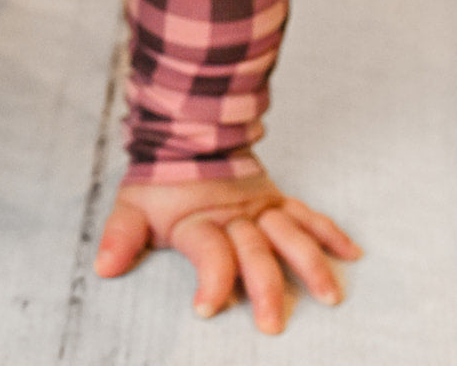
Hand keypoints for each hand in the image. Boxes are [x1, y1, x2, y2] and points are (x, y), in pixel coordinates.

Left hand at [94, 166, 361, 332]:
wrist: (186, 132)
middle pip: (254, 250)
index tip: (206, 309)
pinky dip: (330, 232)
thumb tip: (104, 269)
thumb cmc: (161, 179)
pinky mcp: (276, 199)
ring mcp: (260, 206)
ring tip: (330, 296)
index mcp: (199, 219)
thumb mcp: (134, 206)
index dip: (210, 280)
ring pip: (290, 234)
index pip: (209, 252)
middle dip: (265, 287)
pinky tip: (352, 253)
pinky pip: (307, 215)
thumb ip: (121, 236)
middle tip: (272, 324)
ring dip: (310, 264)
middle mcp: (234, 215)